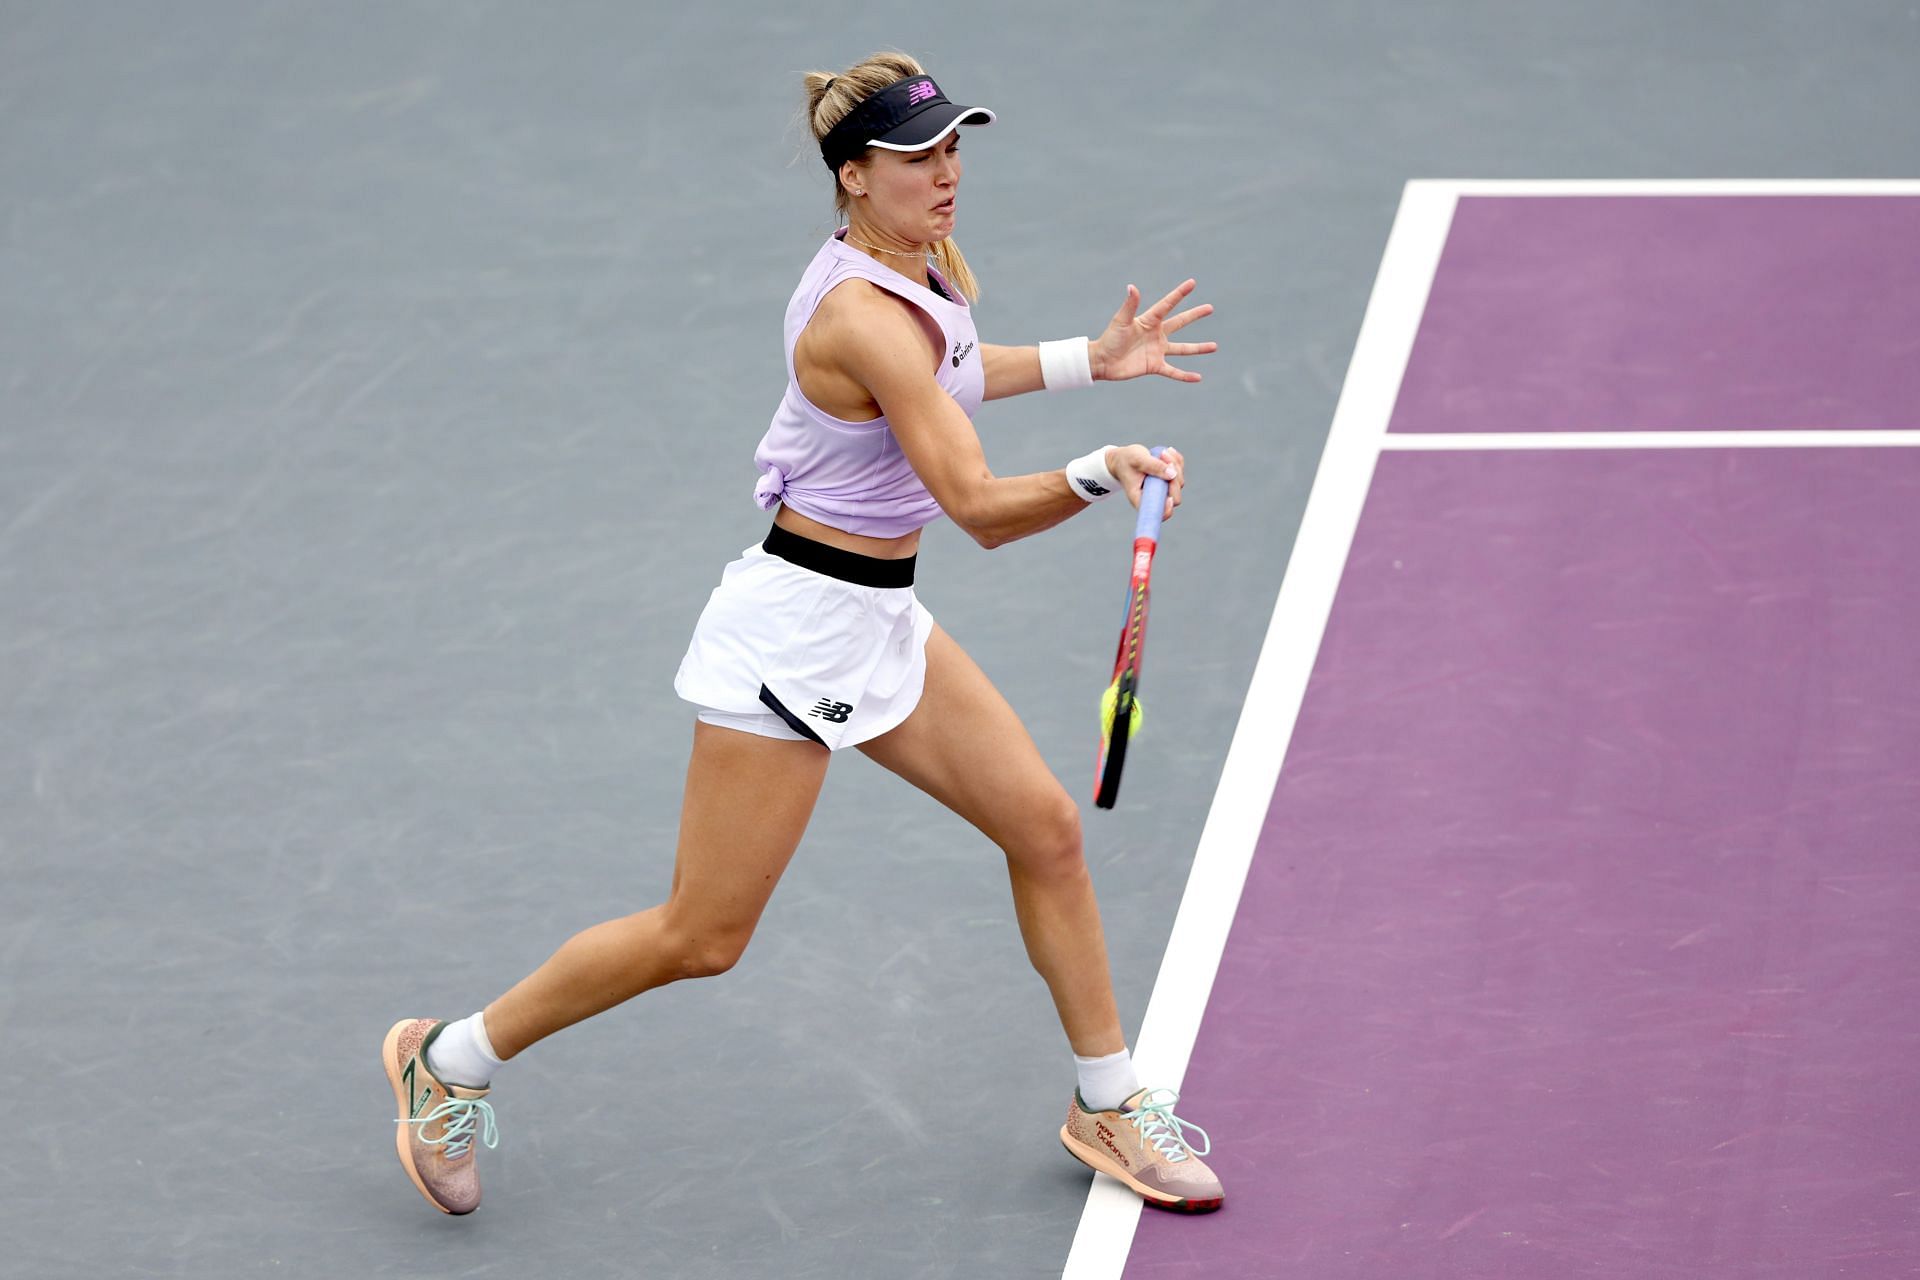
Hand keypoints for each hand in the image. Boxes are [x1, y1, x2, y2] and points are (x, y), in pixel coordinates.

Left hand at [1089, 280, 1216, 383]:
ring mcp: (1157, 351)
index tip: (1192, 283)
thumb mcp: (1121, 321)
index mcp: (1149, 321)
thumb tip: (1132, 287)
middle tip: (1210, 307)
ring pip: (1183, 349)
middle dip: (1195, 315)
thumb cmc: (1109, 338)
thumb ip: (1130, 305)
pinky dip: (1185, 375)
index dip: (1179, 294)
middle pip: (1180, 322)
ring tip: (1215, 346)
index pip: (1168, 305)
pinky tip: (1198, 377)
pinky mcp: (1155, 366)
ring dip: (1198, 348)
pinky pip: (1173, 371)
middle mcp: (1156, 334)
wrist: (1102, 362)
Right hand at [1104, 445, 1184, 519]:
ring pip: (1179, 482)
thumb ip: (1154, 466)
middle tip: (1165, 460)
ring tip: (1162, 453)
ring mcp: (1162, 489)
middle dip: (1174, 478)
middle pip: (1174, 497)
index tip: (1169, 498)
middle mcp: (1154, 496)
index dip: (1166, 509)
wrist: (1123, 457)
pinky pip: (1179, 472)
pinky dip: (1177, 460)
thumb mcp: (1137, 460)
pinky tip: (1168, 451)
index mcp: (1141, 498)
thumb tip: (1172, 474)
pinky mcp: (1168, 479)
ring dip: (1175, 465)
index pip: (1157, 512)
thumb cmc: (1125, 461)